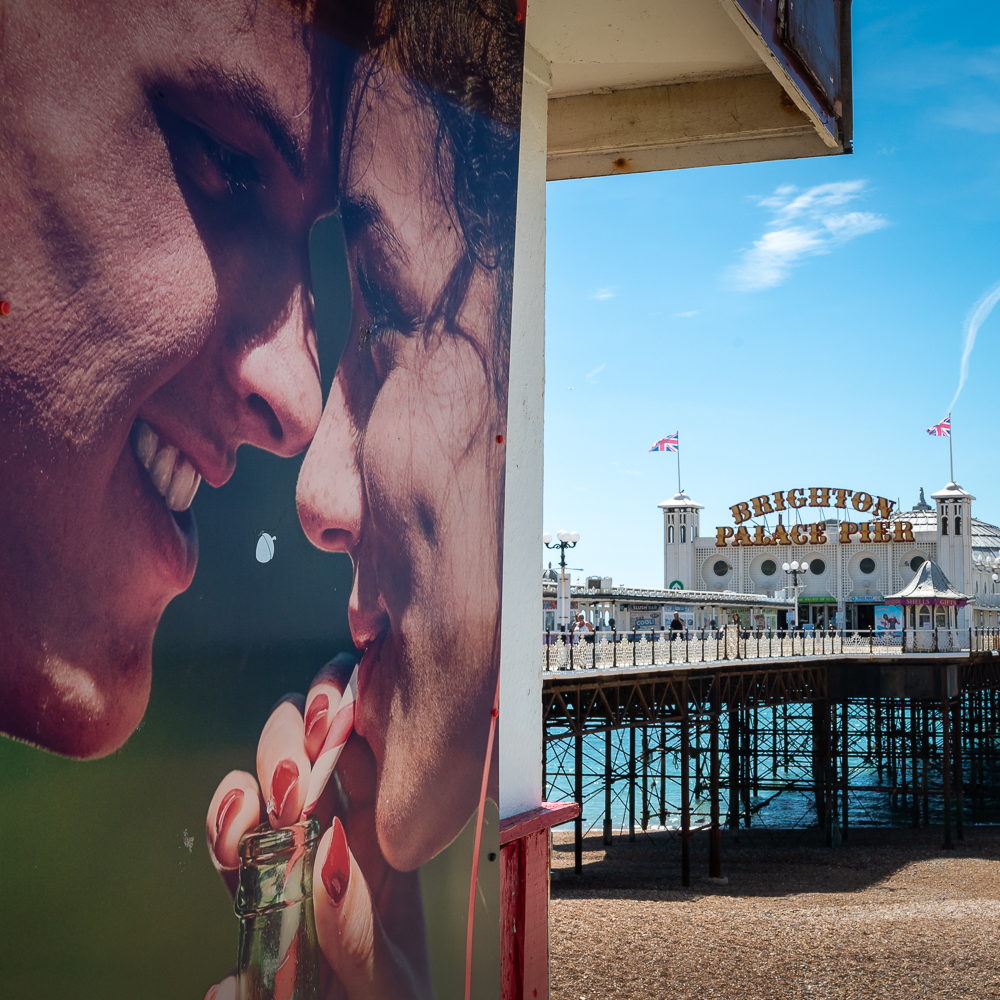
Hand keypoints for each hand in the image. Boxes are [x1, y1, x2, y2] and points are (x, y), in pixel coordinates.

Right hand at [204, 656, 430, 999]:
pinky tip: (230, 836)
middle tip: (295, 775)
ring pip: (265, 780)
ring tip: (264, 804)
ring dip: (254, 776)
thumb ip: (358, 927)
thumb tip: (326, 854)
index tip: (330, 719)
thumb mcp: (389, 978)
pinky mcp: (251, 886)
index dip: (348, 710)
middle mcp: (340, 829)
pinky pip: (231, 837)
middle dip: (294, 735)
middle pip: (313, 743)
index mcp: (388, 834)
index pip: (372, 745)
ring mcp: (293, 852)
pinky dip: (223, 819)